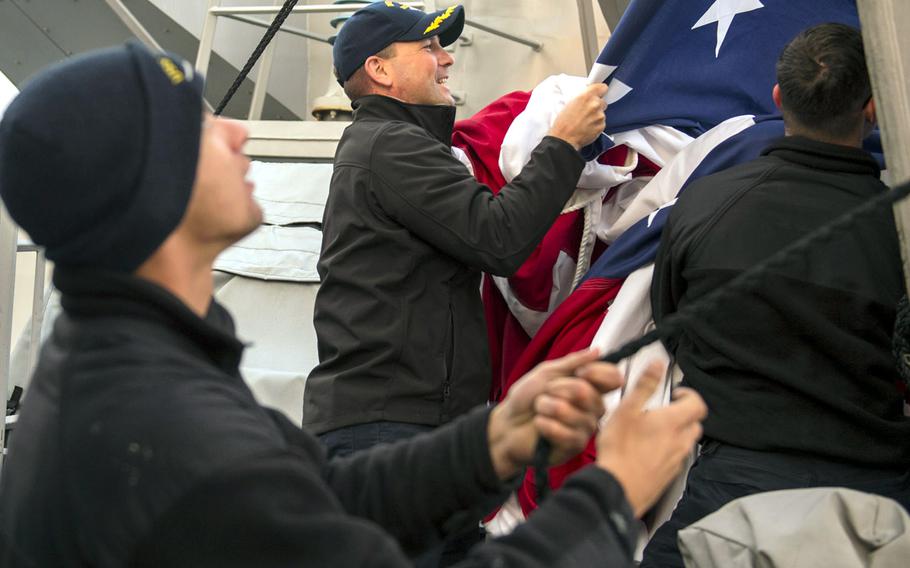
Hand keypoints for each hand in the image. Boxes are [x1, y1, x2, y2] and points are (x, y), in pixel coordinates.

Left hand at [487, 348, 624, 479]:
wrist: (507, 423)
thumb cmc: (527, 398)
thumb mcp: (546, 373)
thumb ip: (572, 363)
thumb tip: (597, 351)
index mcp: (590, 387)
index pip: (613, 378)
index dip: (599, 373)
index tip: (580, 372)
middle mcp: (593, 408)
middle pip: (588, 393)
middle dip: (558, 389)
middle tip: (545, 393)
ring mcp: (586, 428)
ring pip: (572, 412)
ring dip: (546, 407)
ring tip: (539, 411)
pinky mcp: (576, 446)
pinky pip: (565, 433)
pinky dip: (545, 425)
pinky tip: (539, 426)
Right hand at [547, 83, 608, 149]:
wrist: (564, 139)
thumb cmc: (563, 124)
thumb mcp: (569, 104)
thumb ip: (583, 98)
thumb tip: (589, 96)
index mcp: (586, 96)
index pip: (602, 87)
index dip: (600, 91)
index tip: (598, 93)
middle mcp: (595, 104)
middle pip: (602, 101)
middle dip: (596, 105)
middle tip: (586, 111)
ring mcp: (600, 116)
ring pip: (602, 113)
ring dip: (595, 116)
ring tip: (584, 122)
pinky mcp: (601, 126)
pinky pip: (601, 123)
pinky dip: (596, 125)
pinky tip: (587, 127)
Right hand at [596, 362, 706, 516]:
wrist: (618, 488)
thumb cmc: (620, 449)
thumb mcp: (626, 409)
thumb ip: (645, 385)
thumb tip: (657, 365)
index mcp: (674, 422)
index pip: (698, 404)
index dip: (689, 395)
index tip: (674, 394)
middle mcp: (681, 441)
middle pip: (694, 423)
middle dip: (683, 413)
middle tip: (663, 411)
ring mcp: (676, 460)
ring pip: (686, 441)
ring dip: (676, 432)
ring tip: (652, 431)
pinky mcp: (669, 475)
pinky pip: (676, 457)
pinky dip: (668, 450)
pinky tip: (646, 451)